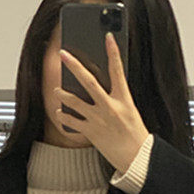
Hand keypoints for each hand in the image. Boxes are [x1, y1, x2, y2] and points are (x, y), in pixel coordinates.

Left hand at [55, 32, 149, 175]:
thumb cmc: (134, 133)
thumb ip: (116, 96)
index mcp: (124, 99)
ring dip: (63, 94)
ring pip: (75, 102)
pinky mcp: (91, 132)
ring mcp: (99, 120)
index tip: (108, 36)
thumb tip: (102, 84)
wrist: (136, 157)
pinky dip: (64, 116)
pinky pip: (72, 122)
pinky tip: (59, 112)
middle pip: (89, 82)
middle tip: (63, 54)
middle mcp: (110, 107)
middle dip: (75, 66)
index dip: (113, 52)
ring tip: (57, 89)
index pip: (118, 70)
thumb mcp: (130, 110)